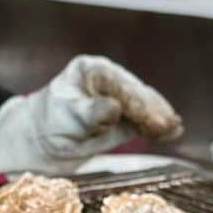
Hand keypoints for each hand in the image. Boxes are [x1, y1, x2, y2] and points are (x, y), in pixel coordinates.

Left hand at [0, 55, 182, 174]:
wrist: (39, 142)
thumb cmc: (48, 124)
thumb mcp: (64, 117)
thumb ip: (90, 113)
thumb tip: (115, 109)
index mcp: (92, 70)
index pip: (120, 86)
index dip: (136, 102)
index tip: (148, 118)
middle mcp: (109, 80)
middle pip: (137, 94)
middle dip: (152, 110)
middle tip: (166, 126)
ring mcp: (119, 98)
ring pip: (145, 106)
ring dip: (159, 118)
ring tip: (174, 129)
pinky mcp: (124, 117)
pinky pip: (144, 120)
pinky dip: (157, 125)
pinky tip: (173, 131)